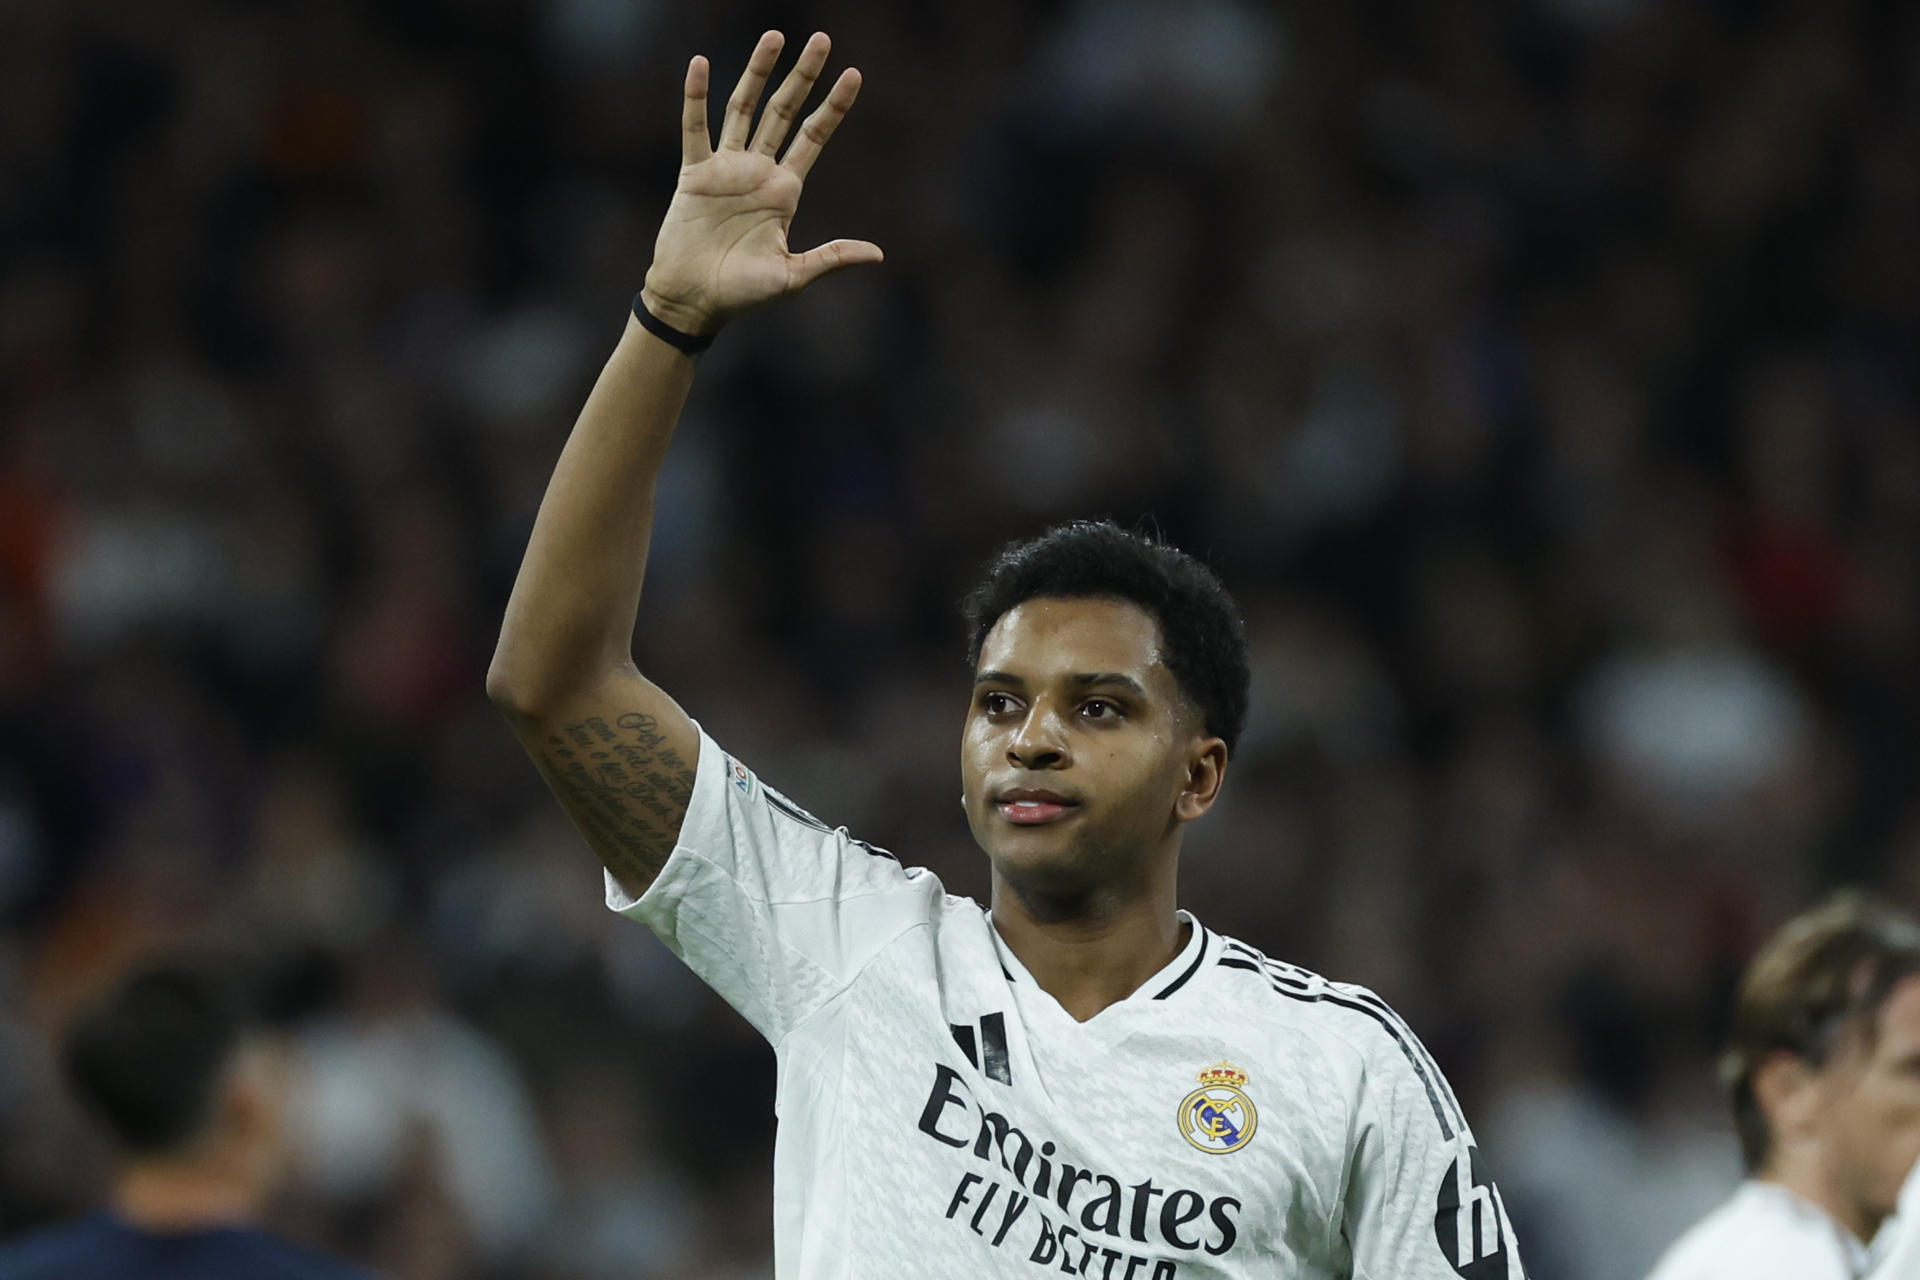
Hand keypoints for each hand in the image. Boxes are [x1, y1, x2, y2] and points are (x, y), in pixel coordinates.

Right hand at [641, 31, 883, 335]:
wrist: (693, 302)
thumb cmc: (743, 295)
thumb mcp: (793, 277)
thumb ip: (832, 258)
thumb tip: (878, 254)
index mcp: (785, 191)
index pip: (815, 137)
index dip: (834, 106)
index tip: (854, 74)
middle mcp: (758, 172)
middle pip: (784, 111)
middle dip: (803, 76)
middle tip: (821, 38)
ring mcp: (726, 169)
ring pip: (743, 108)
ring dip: (757, 72)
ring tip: (774, 36)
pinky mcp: (694, 174)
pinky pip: (695, 128)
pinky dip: (696, 96)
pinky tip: (700, 63)